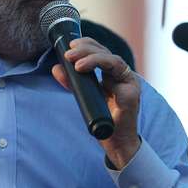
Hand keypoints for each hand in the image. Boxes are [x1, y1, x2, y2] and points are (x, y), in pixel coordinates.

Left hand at [52, 37, 140, 168]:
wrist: (116, 143)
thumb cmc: (103, 119)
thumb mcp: (83, 96)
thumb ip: (72, 82)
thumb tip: (56, 68)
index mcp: (112, 73)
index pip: (100, 51)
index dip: (87, 44)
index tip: (71, 44)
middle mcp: (121, 75)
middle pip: (106, 53)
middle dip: (86, 50)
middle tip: (68, 54)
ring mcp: (128, 82)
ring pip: (113, 60)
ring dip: (93, 57)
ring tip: (75, 63)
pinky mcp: (131, 92)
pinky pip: (119, 73)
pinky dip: (103, 67)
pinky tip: (86, 69)